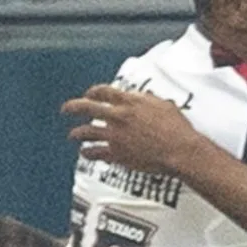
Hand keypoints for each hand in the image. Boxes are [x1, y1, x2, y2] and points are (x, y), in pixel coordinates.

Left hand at [64, 84, 209, 175]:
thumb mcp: (164, 106)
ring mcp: (116, 136)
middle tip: (66, 109)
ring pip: (87, 132)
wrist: (180, 150)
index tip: (89, 94)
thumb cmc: (177, 129)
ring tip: (72, 134)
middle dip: (73, 107)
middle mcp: (118, 116)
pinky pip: (96, 152)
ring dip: (77, 133)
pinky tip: (84, 152)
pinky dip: (88, 152)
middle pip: (87, 107)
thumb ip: (149, 100)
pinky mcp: (117, 154)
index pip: (104, 92)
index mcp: (130, 102)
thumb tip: (143, 97)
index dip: (93, 92)